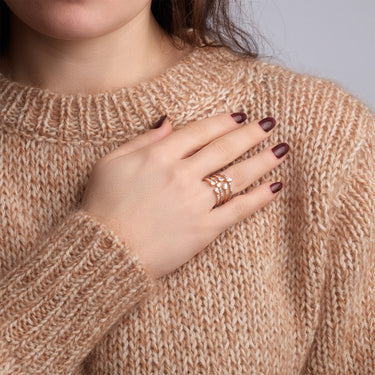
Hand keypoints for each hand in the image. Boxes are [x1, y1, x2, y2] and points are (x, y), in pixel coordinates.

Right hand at [80, 113, 288, 279]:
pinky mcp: (204, 229)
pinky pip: (238, 210)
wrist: (105, 251)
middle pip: (224, 149)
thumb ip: (142, 140)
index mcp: (159, 156)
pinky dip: (259, 199)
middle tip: (270, 124)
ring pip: (237, 176)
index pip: (200, 132)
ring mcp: (195, 202)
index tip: (241, 116)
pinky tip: (276, 187)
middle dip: (250, 134)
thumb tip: (167, 121)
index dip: (223, 122)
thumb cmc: (102, 206)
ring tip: (282, 150)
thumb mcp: (110, 163)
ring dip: (262, 161)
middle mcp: (181, 175)